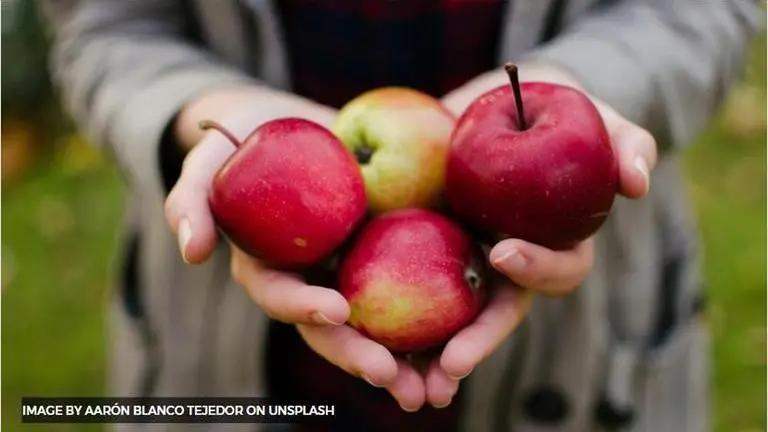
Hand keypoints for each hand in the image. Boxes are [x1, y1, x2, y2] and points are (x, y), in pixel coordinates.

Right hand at [163, 87, 412, 407]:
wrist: (295, 120)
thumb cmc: (247, 134)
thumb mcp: (212, 154)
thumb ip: (193, 198)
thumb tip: (193, 254)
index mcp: (271, 266)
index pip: (282, 295)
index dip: (303, 307)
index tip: (336, 310)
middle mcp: (311, 278)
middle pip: (333, 328)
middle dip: (358, 355)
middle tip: (392, 377)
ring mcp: (350, 268)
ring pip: (376, 323)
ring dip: (404, 359)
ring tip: (436, 387)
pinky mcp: (386, 254)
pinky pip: (412, 288)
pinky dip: (436, 317)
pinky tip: (465, 338)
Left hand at [407, 62, 658, 408]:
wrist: (491, 103)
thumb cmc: (550, 110)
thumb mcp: (589, 116)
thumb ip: (623, 142)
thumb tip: (637, 184)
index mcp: (549, 242)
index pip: (554, 271)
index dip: (536, 267)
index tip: (503, 250)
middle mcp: (506, 262)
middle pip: (496, 314)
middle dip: (478, 342)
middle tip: (451, 364)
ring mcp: (463, 258)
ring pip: (450, 319)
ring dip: (431, 355)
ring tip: (407, 385)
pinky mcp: (420, 246)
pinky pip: (402, 286)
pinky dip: (386, 317)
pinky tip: (358, 332)